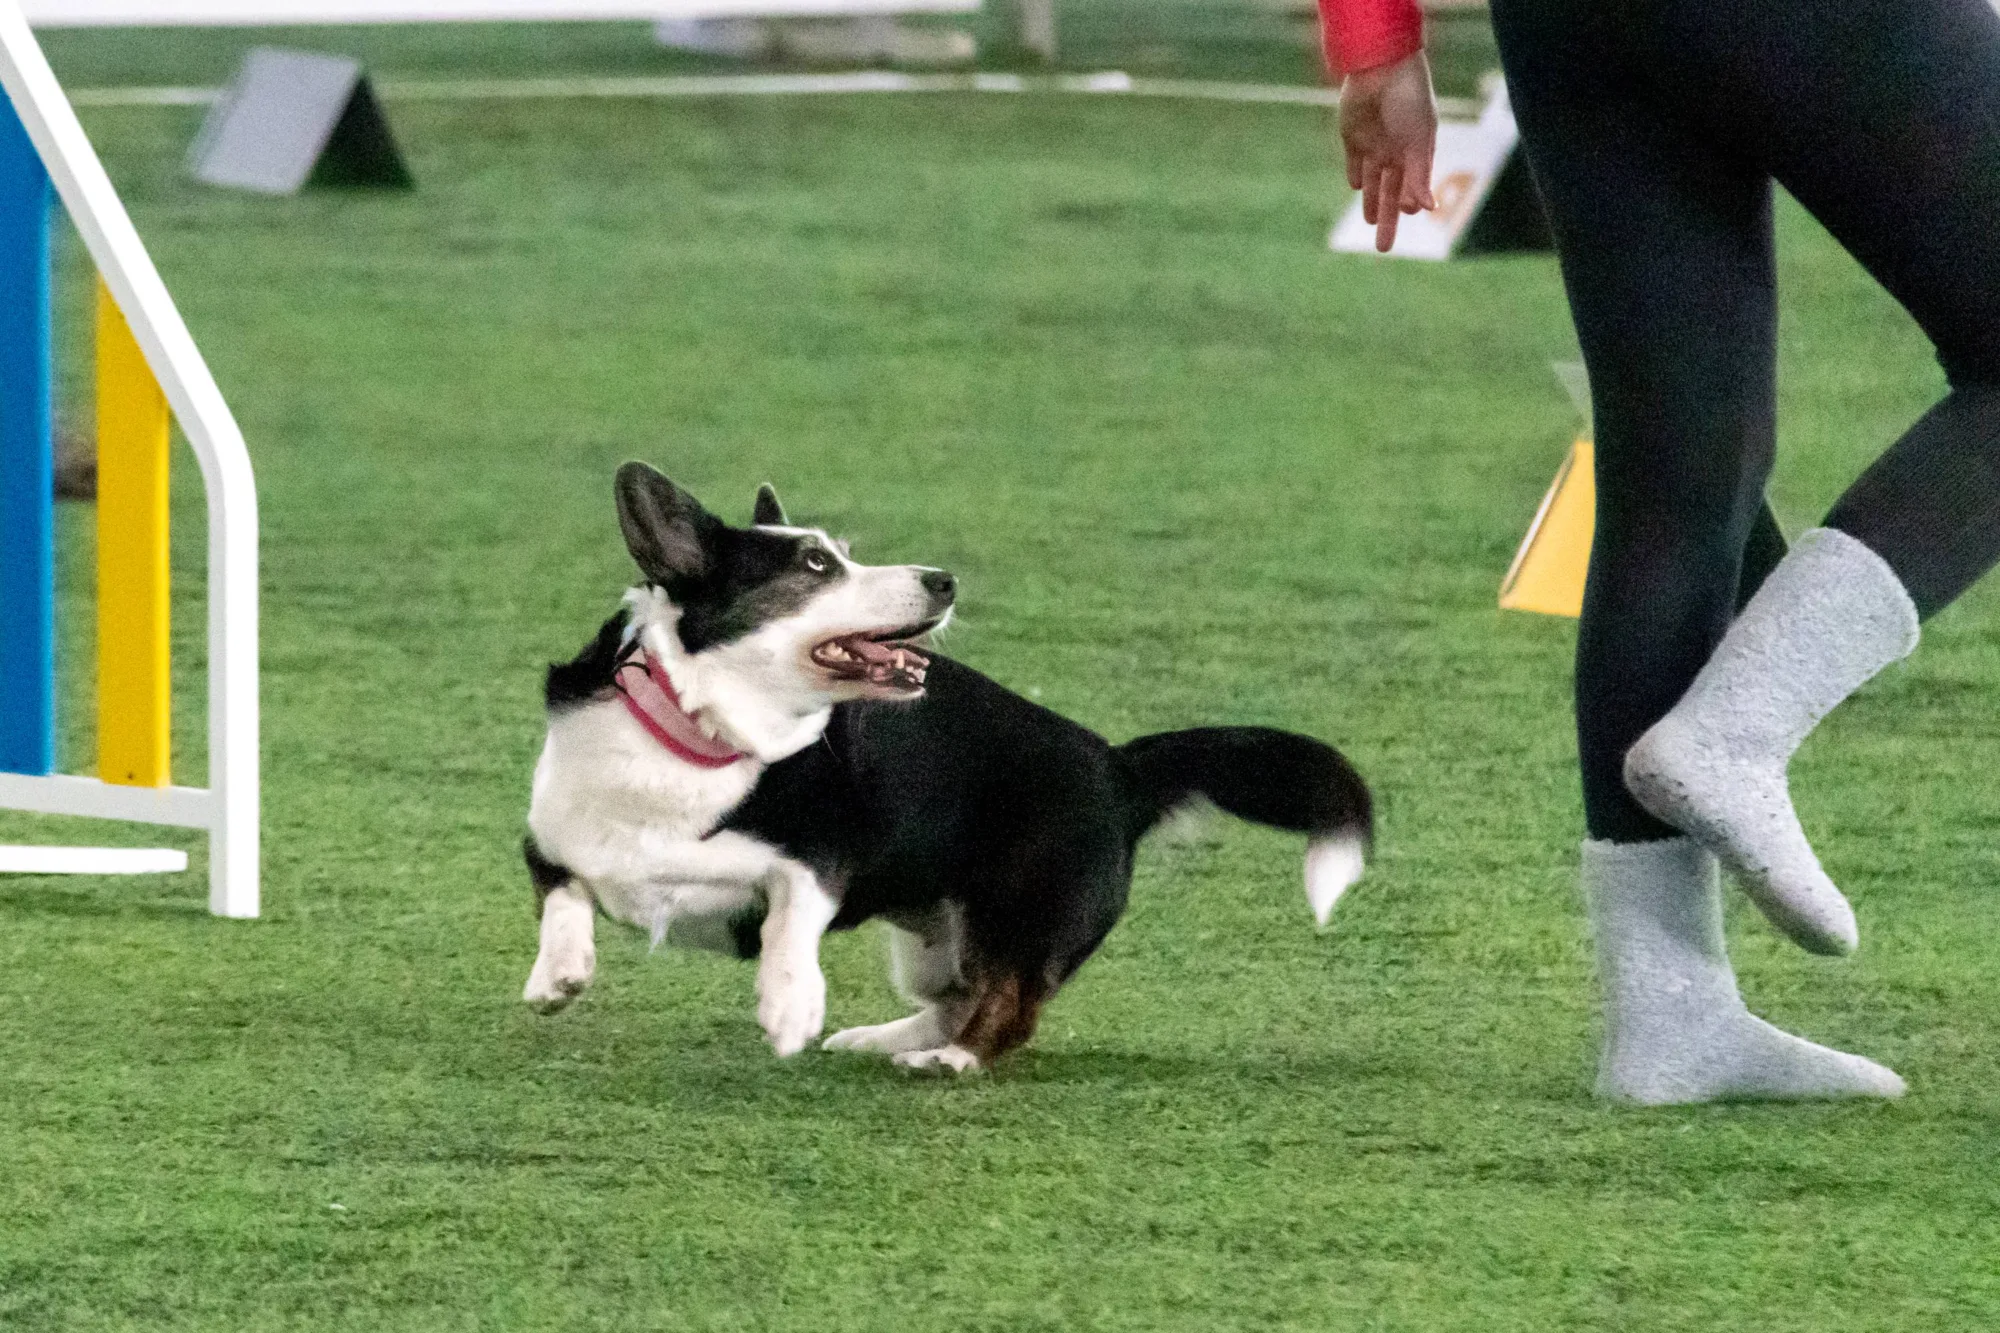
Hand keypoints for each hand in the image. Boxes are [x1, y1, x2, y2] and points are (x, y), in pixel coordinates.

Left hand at [1339, 50, 1438, 252]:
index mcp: (1415, 152)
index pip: (1412, 189)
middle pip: (1389, 194)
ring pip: (1370, 182)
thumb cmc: (1408, 101)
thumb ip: (1420, 176)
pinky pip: (1354, 161)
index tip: (1409, 214)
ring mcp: (1373, 144)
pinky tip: (1354, 185)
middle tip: (1383, 249)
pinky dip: (1354, 174)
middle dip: (1387, 221)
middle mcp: (1395, 152)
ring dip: (1370, 202)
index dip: (1410, 204)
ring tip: (1369, 221)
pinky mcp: (1352, 136)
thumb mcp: (1418, 141)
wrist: (1382, 68)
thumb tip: (1427, 210)